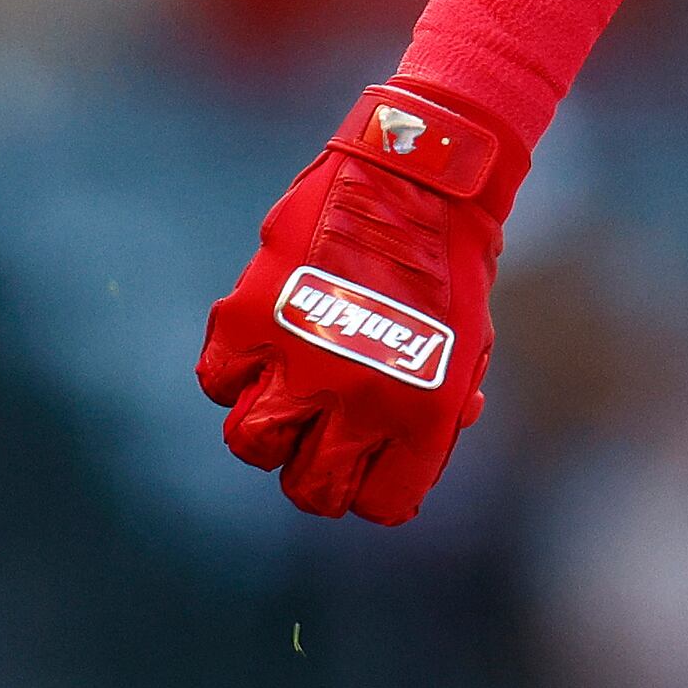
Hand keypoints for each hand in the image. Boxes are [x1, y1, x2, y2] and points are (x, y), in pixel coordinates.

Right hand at [197, 82, 525, 523]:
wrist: (419, 182)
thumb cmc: (452, 268)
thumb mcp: (469, 350)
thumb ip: (439, 409)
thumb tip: (413, 449)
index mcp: (422, 418)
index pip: (381, 505)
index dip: (373, 492)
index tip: (370, 471)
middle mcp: (358, 402)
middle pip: (309, 489)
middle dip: (314, 479)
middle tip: (316, 450)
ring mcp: (299, 361)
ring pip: (251, 444)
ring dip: (266, 432)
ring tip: (284, 401)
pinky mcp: (250, 318)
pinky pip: (218, 380)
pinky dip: (232, 374)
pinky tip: (260, 352)